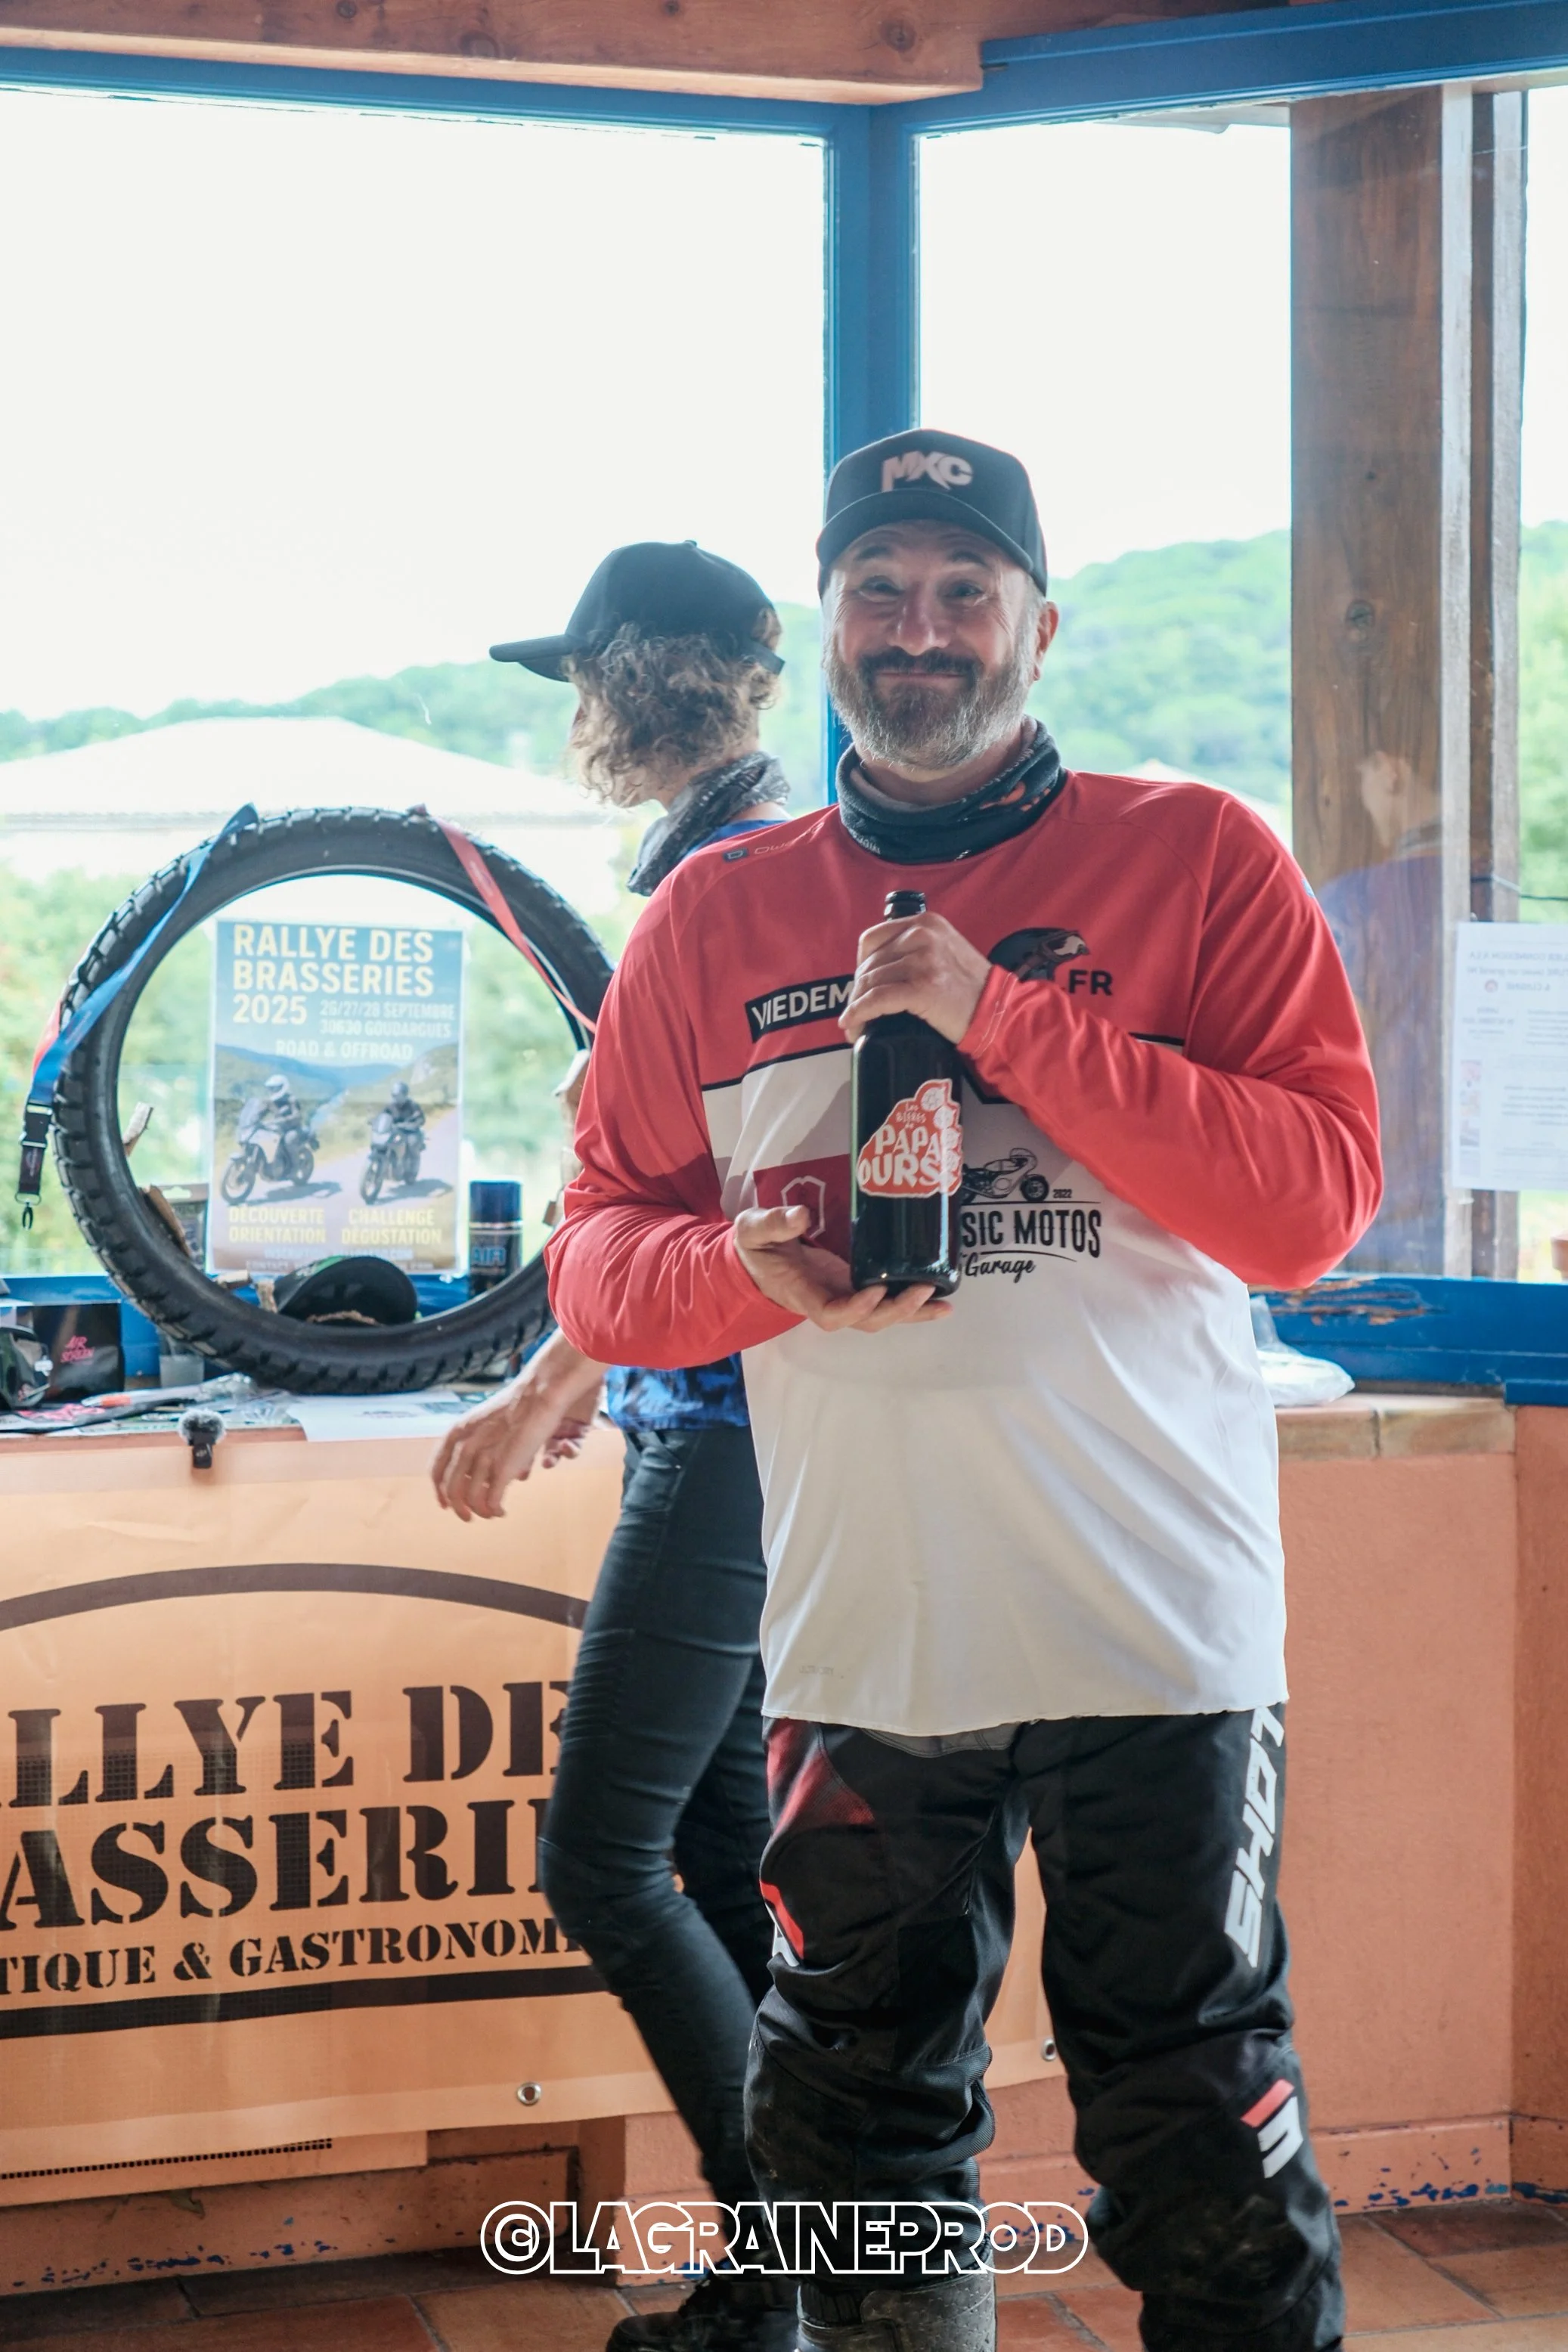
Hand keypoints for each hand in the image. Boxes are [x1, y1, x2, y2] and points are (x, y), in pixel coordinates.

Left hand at [432, 1362, 603, 1521]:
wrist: (537, 1396)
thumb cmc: (517, 1407)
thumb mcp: (484, 1422)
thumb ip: (476, 1444)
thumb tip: (475, 1470)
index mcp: (456, 1434)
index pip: (437, 1472)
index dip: (440, 1492)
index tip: (446, 1505)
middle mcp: (465, 1446)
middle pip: (452, 1490)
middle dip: (459, 1509)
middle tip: (468, 1517)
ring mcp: (483, 1458)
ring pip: (471, 1499)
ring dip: (480, 1511)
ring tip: (490, 1513)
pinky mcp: (502, 1469)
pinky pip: (491, 1501)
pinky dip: (494, 1510)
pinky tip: (501, 1511)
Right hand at [733, 1204, 952, 1333]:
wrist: (756, 1263)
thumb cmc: (755, 1249)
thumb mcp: (753, 1230)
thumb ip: (773, 1224)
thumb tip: (802, 1215)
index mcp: (803, 1292)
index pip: (831, 1313)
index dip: (855, 1308)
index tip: (875, 1289)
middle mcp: (828, 1301)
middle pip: (866, 1321)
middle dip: (896, 1310)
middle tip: (925, 1289)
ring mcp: (844, 1297)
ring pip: (880, 1316)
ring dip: (913, 1312)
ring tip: (944, 1304)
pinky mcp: (855, 1287)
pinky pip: (885, 1302)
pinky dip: (913, 1305)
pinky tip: (940, 1300)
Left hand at [840, 910, 990, 1044]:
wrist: (999, 1011)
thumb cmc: (972, 988)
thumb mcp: (945, 950)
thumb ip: (917, 948)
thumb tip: (878, 968)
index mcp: (925, 923)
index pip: (873, 938)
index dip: (861, 965)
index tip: (862, 986)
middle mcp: (922, 935)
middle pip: (869, 963)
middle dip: (858, 991)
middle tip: (856, 1013)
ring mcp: (923, 961)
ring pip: (870, 983)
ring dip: (856, 1007)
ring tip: (854, 1026)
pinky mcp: (922, 988)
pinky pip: (877, 1000)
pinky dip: (859, 1014)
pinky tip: (852, 1026)